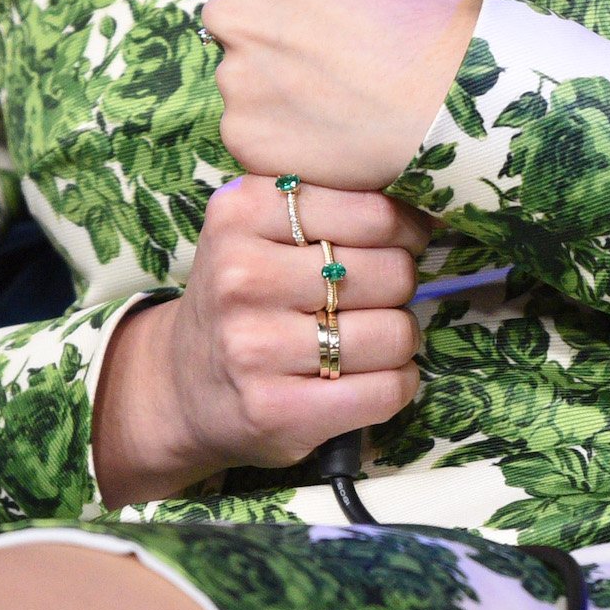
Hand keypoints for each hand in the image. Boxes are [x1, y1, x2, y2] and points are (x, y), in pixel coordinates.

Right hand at [91, 177, 430, 502]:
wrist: (183, 383)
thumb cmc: (243, 294)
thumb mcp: (257, 225)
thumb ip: (323, 199)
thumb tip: (426, 203)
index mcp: (241, 212)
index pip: (372, 211)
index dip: (404, 228)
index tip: (402, 240)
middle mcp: (242, 276)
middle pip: (390, 272)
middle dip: (400, 284)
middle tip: (377, 294)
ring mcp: (256, 347)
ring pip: (395, 332)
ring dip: (401, 337)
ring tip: (371, 335)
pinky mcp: (277, 410)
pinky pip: (387, 390)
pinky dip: (399, 382)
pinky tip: (374, 376)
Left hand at [208, 0, 482, 191]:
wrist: (460, 98)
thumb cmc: (443, 0)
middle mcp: (229, 10)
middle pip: (242, 11)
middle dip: (280, 21)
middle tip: (339, 36)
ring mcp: (234, 78)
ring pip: (248, 71)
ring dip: (283, 76)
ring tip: (344, 80)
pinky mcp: (246, 137)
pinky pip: (257, 126)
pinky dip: (287, 126)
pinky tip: (335, 117)